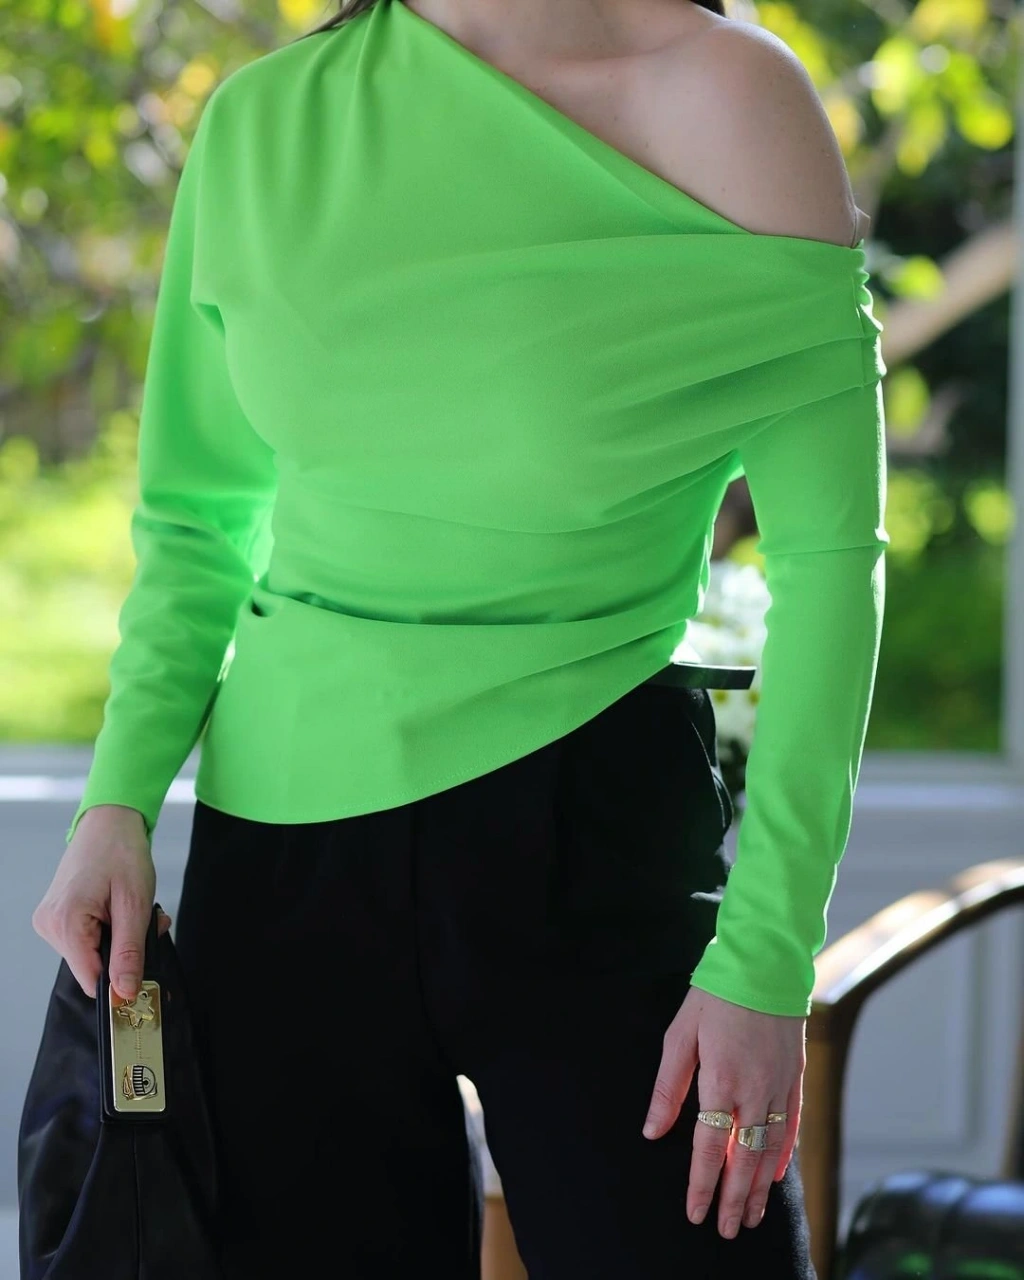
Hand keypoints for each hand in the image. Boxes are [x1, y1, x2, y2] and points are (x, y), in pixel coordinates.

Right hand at [32, 804, 172, 1001]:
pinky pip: (86, 940)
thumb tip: (124, 991)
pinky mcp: (57, 917)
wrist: (109, 821)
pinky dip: (109, 930)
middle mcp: (49, 925)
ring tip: (133, 910)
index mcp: (65, 923)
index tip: (144, 962)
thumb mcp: (135, 903)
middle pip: (92, 967)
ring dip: (120, 939)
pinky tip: (120, 909)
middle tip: (148, 923)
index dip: (120, 979)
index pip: (91, 980)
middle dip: (125, 951)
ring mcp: (50, 922)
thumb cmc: (121, 851)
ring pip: (91, 954)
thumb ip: (129, 951)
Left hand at [642, 984, 805, 1238]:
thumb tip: (652, 1131)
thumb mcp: (680, 1035)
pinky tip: (777, 1173)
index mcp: (721, 1081)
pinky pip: (793, 1123)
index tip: (696, 1213)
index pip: (710, 1148)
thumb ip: (668, 1087)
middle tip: (728, 1231)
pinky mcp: (796, 1074)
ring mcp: (780, 1084)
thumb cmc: (715, 995)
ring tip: (753, 1215)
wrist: (763, 962)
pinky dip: (785, 1153)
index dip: (703, 1185)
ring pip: (771, 1148)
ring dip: (761, 1186)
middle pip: (745, 1158)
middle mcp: (755, 1090)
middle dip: (735, 1199)